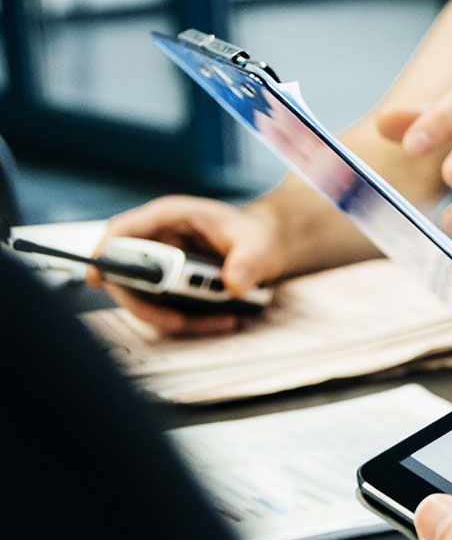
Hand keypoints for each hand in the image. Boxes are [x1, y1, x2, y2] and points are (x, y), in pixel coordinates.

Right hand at [88, 196, 286, 333]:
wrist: (267, 248)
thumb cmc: (256, 236)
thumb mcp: (258, 245)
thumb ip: (249, 262)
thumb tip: (235, 285)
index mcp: (170, 217)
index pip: (124, 231)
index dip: (104, 252)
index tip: (97, 276)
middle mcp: (160, 242)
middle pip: (126, 273)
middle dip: (144, 302)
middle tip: (176, 320)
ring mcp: (163, 267)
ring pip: (145, 299)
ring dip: (173, 317)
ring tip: (220, 320)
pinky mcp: (172, 289)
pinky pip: (167, 310)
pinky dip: (191, 321)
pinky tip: (222, 320)